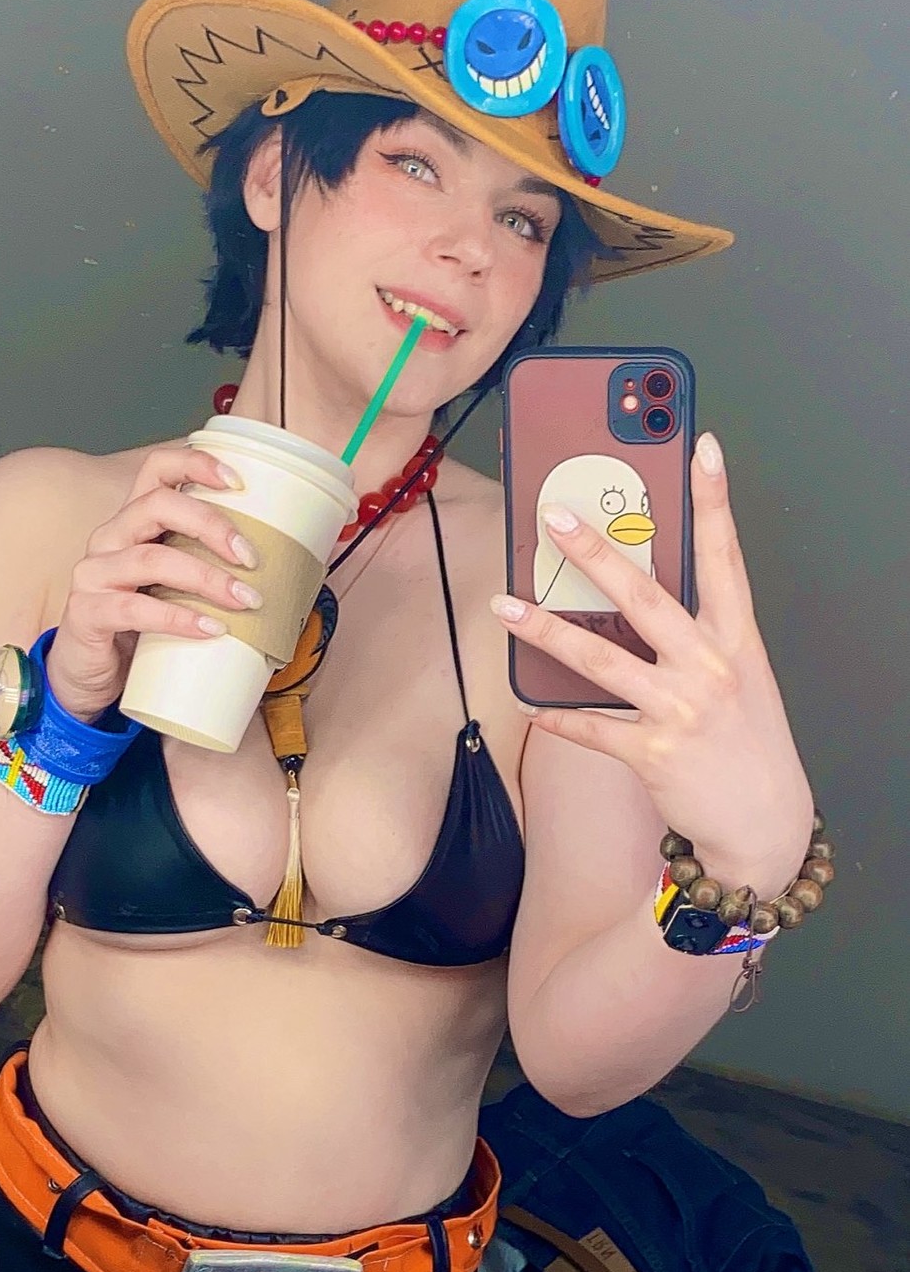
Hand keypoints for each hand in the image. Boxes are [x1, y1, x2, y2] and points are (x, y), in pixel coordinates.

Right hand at [46, 446, 261, 720]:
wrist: (93, 675)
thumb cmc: (144, 625)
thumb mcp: (178, 588)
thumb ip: (213, 568)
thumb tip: (294, 567)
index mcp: (134, 521)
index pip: (157, 468)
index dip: (195, 464)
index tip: (238, 482)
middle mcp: (109, 537)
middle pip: (157, 505)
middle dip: (212, 525)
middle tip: (252, 557)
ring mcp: (94, 574)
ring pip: (152, 559)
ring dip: (206, 578)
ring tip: (245, 601)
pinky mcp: (86, 613)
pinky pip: (134, 609)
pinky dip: (178, 618)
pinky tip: (210, 629)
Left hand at [492, 432, 813, 892]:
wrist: (766, 824)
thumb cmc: (745, 739)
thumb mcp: (737, 673)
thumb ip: (697, 629)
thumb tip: (634, 586)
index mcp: (735, 637)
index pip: (725, 555)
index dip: (713, 500)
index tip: (702, 447)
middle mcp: (709, 666)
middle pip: (645, 596)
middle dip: (596, 552)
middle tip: (556, 515)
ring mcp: (680, 710)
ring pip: (601, 659)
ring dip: (547, 630)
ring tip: (505, 605)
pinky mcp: (652, 754)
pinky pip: (591, 728)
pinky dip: (558, 718)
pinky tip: (530, 706)